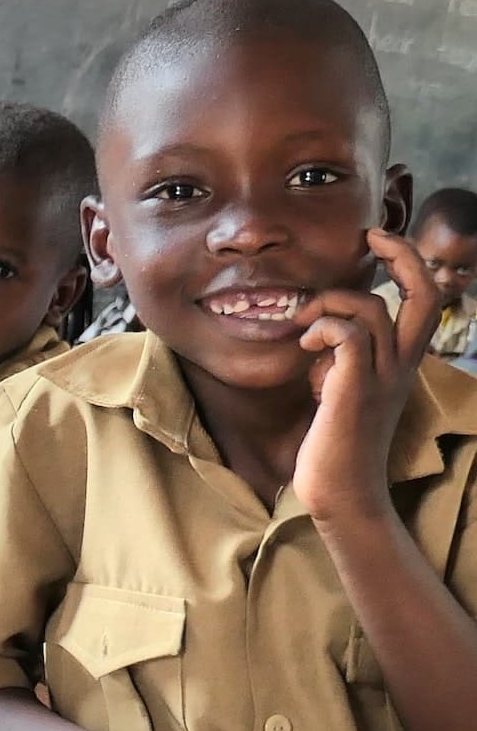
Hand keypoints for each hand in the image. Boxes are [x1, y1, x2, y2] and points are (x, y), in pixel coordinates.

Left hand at [292, 228, 438, 522]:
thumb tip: (320, 327)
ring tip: (305, 324)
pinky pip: (348, 335)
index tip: (376, 242)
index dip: (407, 262)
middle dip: (401, 253)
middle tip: (370, 237)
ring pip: (372, 308)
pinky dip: (323, 328)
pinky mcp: (356, 391)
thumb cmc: (335, 443)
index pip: (425, 301)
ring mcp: (382, 378)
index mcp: (401, 363)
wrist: (341, 493)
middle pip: (425, 294)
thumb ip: (342, 356)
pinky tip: (305, 344)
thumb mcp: (342, 388)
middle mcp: (401, 366)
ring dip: (331, 303)